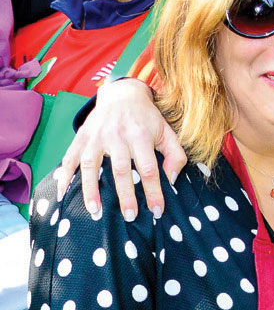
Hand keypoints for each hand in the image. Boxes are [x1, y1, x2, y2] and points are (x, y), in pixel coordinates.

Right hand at [54, 78, 186, 219]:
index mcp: (140, 135)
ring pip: (91, 164)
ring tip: (95, 211)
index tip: (157, 211)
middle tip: (130, 216)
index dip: (153, 191)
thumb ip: (175, 155)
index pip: (148, 168)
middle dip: (125, 195)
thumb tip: (172, 179)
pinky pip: (70, 157)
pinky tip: (62, 193)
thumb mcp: (167, 132)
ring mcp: (97, 135)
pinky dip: (64, 175)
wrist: (122, 93)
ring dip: (91, 188)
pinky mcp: (82, 136)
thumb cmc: (147, 119)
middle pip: (120, 169)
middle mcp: (117, 135)